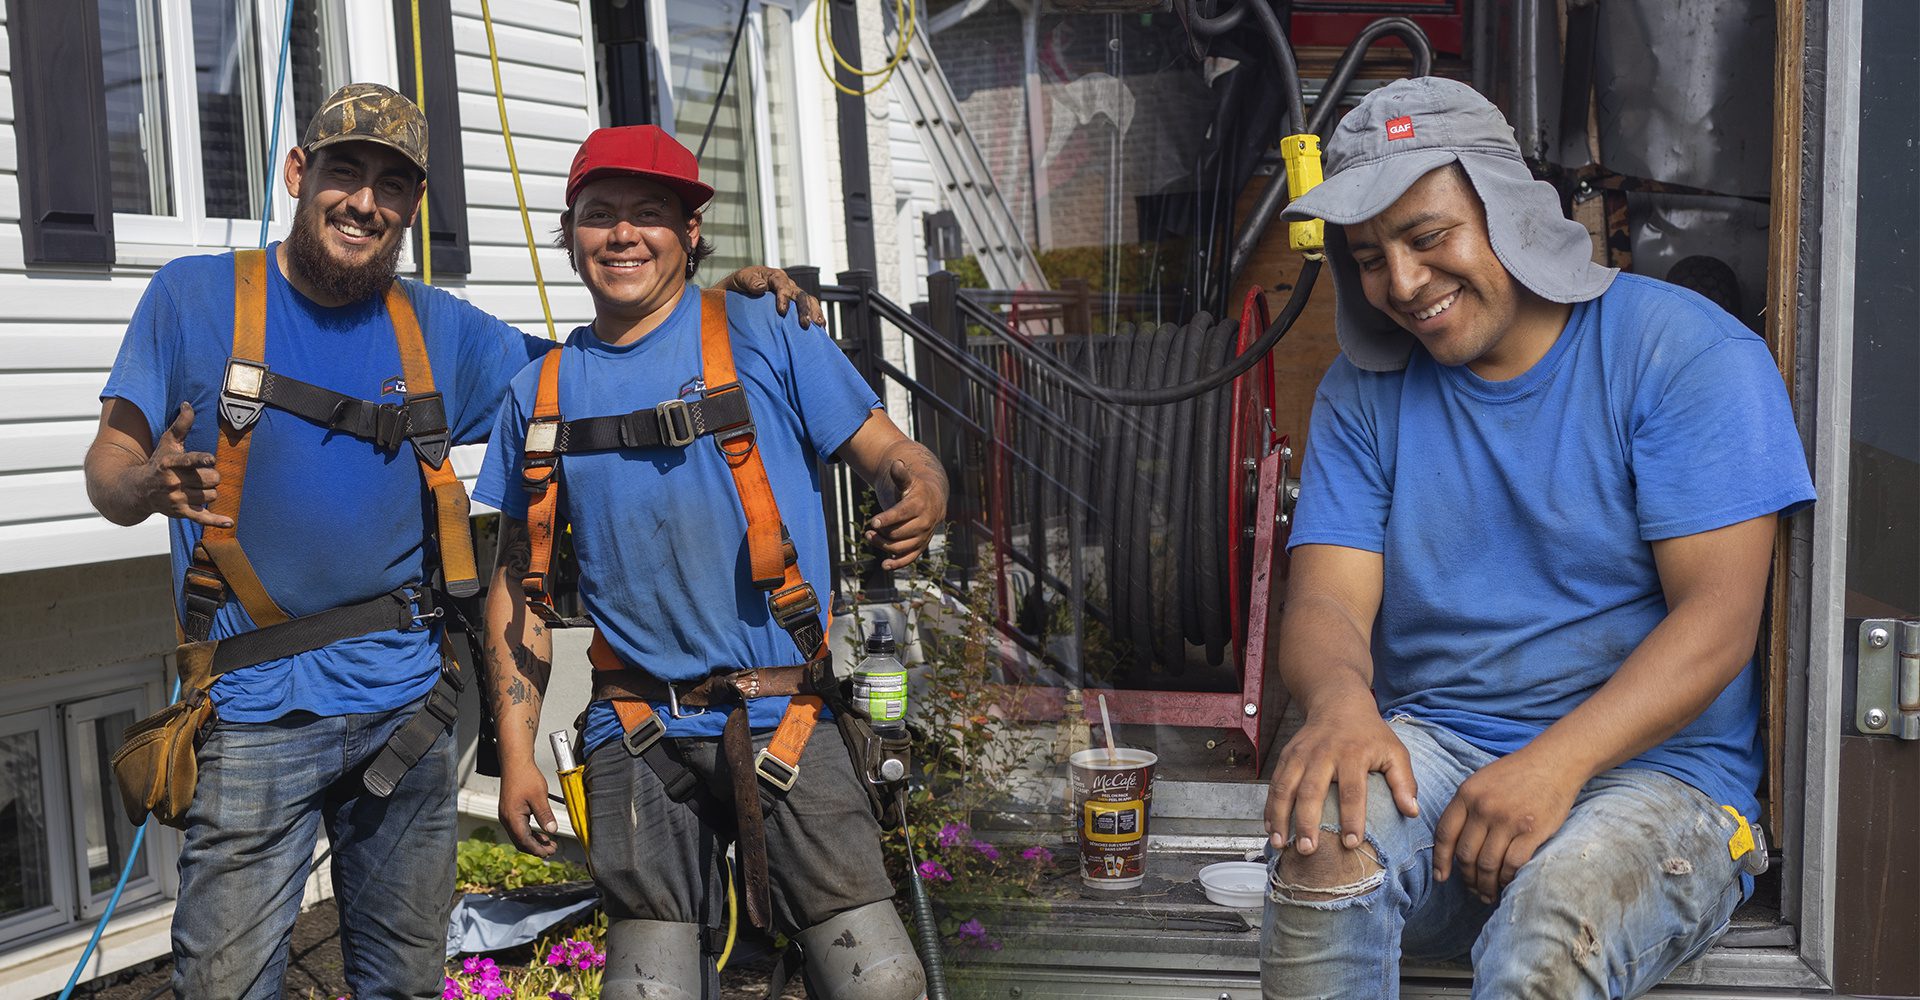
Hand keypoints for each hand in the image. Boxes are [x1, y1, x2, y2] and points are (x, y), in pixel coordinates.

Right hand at [144, 403, 229, 527]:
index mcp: (169, 464)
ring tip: (199, 487)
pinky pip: (202, 518)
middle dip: (212, 476)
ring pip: (210, 495)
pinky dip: (216, 521)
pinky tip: (230, 523)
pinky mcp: (180, 513)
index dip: (200, 459)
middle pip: (209, 479)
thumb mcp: (167, 443)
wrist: (137, 491)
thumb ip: (180, 425)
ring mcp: (177, 499)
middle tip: (205, 474)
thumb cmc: (157, 463)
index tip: (211, 459)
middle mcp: (172, 483)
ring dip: (211, 491)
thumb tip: (188, 404)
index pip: (188, 461)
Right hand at [498, 759, 558, 856]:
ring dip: (534, 841)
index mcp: (512, 817)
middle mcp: (507, 819)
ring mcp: (507, 816)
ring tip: (549, 843)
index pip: (524, 841)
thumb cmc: (525, 776)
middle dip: (536, 848)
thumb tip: (552, 830)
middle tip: (551, 850)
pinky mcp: (510, 812)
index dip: (537, 849)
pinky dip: (530, 833)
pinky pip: (519, 828)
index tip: (549, 852)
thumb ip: (545, 814)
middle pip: (520, 842)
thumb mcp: (539, 796)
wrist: (515, 763)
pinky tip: (542, 833)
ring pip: (520, 836)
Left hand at [720, 266, 826, 328]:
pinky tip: (820, 330)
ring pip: (809, 301)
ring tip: (819, 326)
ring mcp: (793, 295)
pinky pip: (810, 309)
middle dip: (804, 309)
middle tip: (805, 324)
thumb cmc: (741, 283)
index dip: (784, 298)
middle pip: (800, 295)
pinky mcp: (796, 305)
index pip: (783, 286)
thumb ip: (750, 281)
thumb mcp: (741, 278)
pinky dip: (816, 318)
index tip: (782, 312)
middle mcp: (788, 284)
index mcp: (775, 277)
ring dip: (815, 313)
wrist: (741, 289)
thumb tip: (761, 287)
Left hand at [866, 458, 942, 569]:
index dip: (887, 518)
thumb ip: (900, 475)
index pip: (903, 513)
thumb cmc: (915, 489)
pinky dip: (897, 564)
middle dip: (881, 533)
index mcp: (920, 504)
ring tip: (870, 536)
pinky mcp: (920, 547)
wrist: (933, 501)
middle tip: (868, 530)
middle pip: (899, 533)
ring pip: (901, 547)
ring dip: (883, 545)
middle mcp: (924, 522)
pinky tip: (884, 566)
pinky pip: (910, 558)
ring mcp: (923, 536)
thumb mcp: (908, 480)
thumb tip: (896, 464)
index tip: (873, 522)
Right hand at [1264, 699, 1418, 853]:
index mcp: (1352, 754)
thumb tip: (1412, 812)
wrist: (1338, 702)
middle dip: (1307, 822)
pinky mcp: (1286, 756)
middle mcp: (1323, 754)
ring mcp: (1301, 754)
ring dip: (1280, 818)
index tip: (1351, 842)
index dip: (1352, 818)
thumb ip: (1404, 781)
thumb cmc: (1369, 733)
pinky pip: (1275, 784)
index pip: (1353, 791)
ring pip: (1285, 788)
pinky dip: (1269, 807)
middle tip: (1309, 849)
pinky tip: (1270, 828)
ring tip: (1281, 844)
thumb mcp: (1394, 751)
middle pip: (1312, 791)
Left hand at [1432, 748, 1583, 902]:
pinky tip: (1507, 882)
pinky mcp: (1531, 831)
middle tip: (1472, 888)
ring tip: (1488, 893)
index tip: (1441, 876)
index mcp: (1466, 794)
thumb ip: (1466, 807)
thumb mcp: (1481, 781)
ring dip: (1486, 884)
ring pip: (1487, 864)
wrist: (1554, 762)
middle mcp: (1483, 808)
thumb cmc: (1517, 774)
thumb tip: (1453, 842)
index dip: (1441, 860)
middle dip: (1466, 877)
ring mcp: (1507, 820)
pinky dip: (1507, 878)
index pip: (1444, 834)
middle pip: (1465, 854)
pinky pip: (1512, 865)